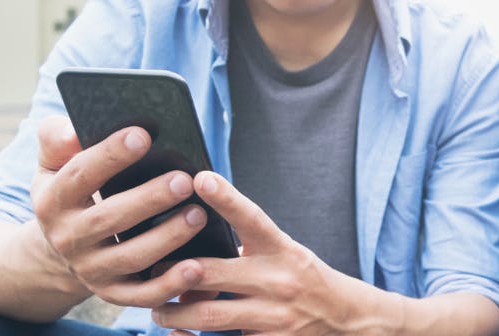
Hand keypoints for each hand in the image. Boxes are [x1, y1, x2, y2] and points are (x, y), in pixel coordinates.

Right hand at [30, 116, 207, 307]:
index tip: (143, 135)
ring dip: (166, 238)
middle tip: (184, 179)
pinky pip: (142, 295)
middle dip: (148, 199)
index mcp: (54, 201)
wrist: (61, 248)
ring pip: (130, 257)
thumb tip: (73, 129)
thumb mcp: (55, 166)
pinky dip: (169, 285)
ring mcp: (90, 269)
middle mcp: (68, 238)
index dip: (109, 155)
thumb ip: (57, 141)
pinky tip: (196, 268)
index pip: (80, 175)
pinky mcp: (113, 293)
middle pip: (108, 219)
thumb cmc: (73, 193)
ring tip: (199, 215)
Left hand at [152, 172, 394, 333]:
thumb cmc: (303, 280)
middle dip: (175, 273)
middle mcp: (279, 281)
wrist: (345, 319)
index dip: (227, 198)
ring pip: (209, 315)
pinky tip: (178, 334)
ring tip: (159, 310)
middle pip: (214, 272)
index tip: (201, 178)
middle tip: (153, 272)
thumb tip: (190, 249)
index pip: (252, 219)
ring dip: (174, 312)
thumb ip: (245, 250)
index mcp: (282, 251)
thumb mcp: (284, 254)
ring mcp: (275, 316)